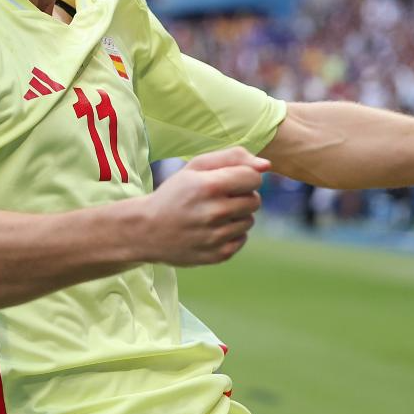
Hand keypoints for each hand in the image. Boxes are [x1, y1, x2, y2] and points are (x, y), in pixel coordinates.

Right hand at [142, 146, 267, 266]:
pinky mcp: (217, 255)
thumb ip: (233, 158)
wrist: (147, 230)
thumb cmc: (175, 193)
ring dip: (238, 215)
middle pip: (255, 200)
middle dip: (242, 196)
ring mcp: (216, 237)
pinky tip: (213, 229)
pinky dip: (232, 233)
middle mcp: (214, 213)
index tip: (231, 180)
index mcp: (209, 186)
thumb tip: (266, 165)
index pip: (254, 178)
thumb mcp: (196, 167)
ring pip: (250, 221)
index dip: (245, 177)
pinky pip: (242, 239)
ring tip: (214, 213)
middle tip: (220, 197)